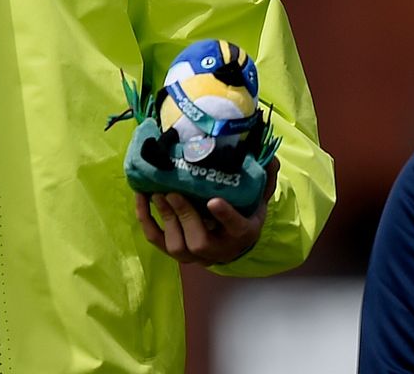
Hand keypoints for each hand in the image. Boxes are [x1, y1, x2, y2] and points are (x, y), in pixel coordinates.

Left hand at [136, 157, 279, 265]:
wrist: (233, 242)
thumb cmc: (244, 214)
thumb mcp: (258, 199)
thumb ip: (265, 180)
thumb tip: (272, 158)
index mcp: (243, 234)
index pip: (236, 227)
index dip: (224, 216)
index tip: (213, 201)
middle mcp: (219, 250)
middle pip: (199, 241)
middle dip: (185, 216)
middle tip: (173, 192)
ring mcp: (194, 254)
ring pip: (176, 246)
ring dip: (165, 219)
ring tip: (157, 195)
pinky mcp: (174, 250)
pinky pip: (156, 240)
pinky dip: (145, 220)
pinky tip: (141, 198)